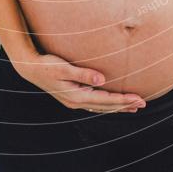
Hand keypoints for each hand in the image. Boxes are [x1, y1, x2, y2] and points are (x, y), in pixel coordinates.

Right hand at [11, 51, 146, 113]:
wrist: (29, 67)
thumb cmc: (46, 64)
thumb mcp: (64, 67)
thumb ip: (83, 73)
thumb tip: (102, 80)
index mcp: (76, 96)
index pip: (106, 100)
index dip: (123, 100)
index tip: (139, 99)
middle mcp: (76, 102)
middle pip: (106, 106)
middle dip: (124, 105)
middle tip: (143, 103)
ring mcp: (73, 101)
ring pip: (101, 106)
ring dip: (117, 106)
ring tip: (132, 106)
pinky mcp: (72, 96)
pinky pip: (94, 103)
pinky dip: (106, 104)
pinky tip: (111, 103)